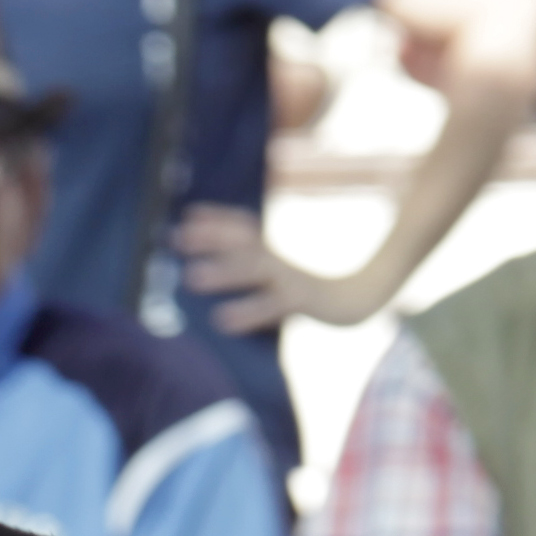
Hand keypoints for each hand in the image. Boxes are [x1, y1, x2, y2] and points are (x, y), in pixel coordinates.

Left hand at [169, 200, 380, 333]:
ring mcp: (292, 279)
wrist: (360, 303)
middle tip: (175, 238)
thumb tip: (206, 273)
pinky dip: (248, 310)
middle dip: (210, 238)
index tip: (188, 216)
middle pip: (245, 242)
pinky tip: (222, 320)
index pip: (244, 229)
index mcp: (272, 254)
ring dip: (223, 271)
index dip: (217, 220)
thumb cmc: (308, 295)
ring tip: (190, 277)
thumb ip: (250, 272)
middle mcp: (280, 260)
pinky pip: (273, 305)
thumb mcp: (277, 280)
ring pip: (256, 268)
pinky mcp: (304, 301)